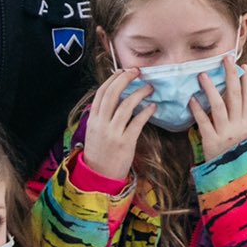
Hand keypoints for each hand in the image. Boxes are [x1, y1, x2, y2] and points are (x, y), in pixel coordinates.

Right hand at [81, 67, 154, 181]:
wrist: (99, 176)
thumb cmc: (100, 152)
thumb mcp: (94, 131)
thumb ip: (102, 115)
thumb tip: (114, 97)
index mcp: (93, 119)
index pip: (101, 92)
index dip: (113, 79)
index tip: (123, 71)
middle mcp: (101, 123)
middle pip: (112, 94)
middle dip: (125, 79)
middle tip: (137, 72)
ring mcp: (113, 133)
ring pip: (126, 106)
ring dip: (139, 93)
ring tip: (150, 87)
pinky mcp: (125, 143)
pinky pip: (137, 122)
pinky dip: (146, 112)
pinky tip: (153, 106)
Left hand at [193, 56, 246, 162]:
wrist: (231, 179)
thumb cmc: (232, 154)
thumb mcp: (240, 136)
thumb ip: (236, 119)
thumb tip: (230, 98)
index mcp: (246, 124)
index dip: (246, 81)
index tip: (242, 65)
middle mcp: (238, 126)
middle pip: (235, 96)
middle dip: (230, 76)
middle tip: (225, 60)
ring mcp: (225, 134)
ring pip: (219, 106)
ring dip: (211, 89)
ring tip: (201, 75)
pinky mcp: (212, 142)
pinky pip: (204, 122)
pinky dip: (197, 110)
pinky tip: (191, 99)